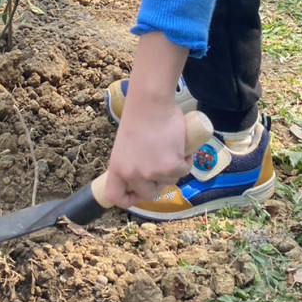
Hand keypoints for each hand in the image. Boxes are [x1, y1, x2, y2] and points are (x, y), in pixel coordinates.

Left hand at [104, 90, 190, 207]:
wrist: (151, 102)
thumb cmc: (140, 117)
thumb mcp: (125, 146)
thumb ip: (131, 162)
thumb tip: (143, 177)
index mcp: (116, 168)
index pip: (115, 196)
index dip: (127, 199)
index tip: (137, 194)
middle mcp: (132, 174)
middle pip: (148, 194)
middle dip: (158, 183)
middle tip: (163, 166)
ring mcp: (152, 172)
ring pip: (169, 182)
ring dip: (174, 169)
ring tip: (171, 148)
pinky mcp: (171, 166)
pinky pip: (184, 171)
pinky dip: (186, 161)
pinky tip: (182, 147)